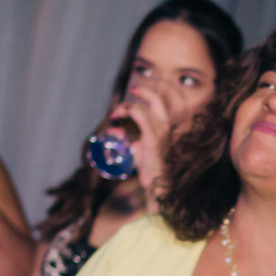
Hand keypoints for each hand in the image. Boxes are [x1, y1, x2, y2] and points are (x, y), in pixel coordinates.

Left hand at [112, 83, 173, 200]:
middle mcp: (164, 126)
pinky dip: (127, 114)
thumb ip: (124, 139)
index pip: (157, 101)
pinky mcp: (153, 139)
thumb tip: (111, 132)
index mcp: (164, 125)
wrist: (157, 183)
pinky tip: (117, 119)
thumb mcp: (135, 149)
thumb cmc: (148, 167)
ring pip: (139, 108)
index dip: (145, 92)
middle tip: (121, 104)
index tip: (132, 92)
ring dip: (124, 109)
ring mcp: (160, 132)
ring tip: (115, 116)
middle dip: (139, 93)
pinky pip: (140, 117)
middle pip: (155, 99)